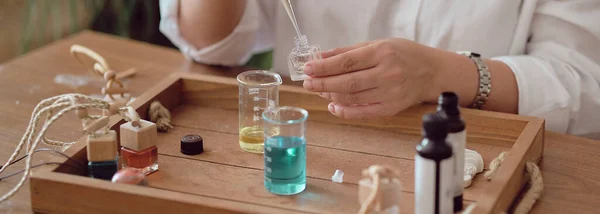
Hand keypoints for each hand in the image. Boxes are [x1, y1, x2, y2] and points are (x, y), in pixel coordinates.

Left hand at [302, 38, 466, 118]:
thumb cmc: (405, 55)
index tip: (308, 68)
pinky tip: (334, 106)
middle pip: (347, 82)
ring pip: (353, 98)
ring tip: (319, 92)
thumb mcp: (379, 44)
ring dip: (331, 96)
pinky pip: (363, 113)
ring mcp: (390, 93)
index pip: (347, 62)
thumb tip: (321, 57)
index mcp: (382, 53)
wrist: (433, 72)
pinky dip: (346, 111)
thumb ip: (349, 51)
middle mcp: (387, 73)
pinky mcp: (391, 108)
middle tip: (308, 83)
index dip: (324, 67)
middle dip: (323, 84)